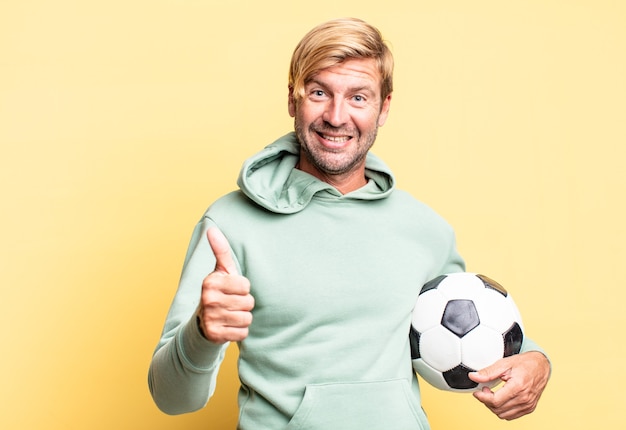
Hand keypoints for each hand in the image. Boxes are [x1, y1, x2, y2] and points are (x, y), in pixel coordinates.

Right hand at [197, 228, 253, 343]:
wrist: (202, 322)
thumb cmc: (219, 292)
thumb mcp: (220, 271)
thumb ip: (220, 250)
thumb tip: (211, 229)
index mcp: (211, 282)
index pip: (246, 286)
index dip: (243, 289)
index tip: (232, 290)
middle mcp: (208, 299)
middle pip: (248, 303)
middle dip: (244, 304)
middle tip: (231, 304)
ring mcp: (210, 318)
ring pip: (247, 318)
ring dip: (242, 318)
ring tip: (230, 315)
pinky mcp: (214, 335)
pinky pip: (242, 333)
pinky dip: (239, 332)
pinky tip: (229, 327)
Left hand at [469, 351, 549, 419]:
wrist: (541, 366)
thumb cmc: (524, 363)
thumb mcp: (504, 363)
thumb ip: (488, 372)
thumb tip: (474, 377)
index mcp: (518, 386)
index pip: (495, 401)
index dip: (482, 397)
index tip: (477, 392)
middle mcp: (524, 398)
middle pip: (498, 409)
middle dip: (486, 401)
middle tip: (485, 389)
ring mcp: (528, 405)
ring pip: (503, 415)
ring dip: (494, 406)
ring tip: (492, 394)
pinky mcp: (529, 408)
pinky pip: (511, 415)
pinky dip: (502, 410)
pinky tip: (500, 399)